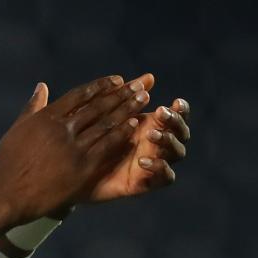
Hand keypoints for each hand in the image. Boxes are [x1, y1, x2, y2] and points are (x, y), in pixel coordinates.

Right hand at [0, 75, 150, 232]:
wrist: (7, 195)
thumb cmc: (8, 163)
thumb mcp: (16, 130)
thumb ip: (32, 107)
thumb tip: (41, 86)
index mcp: (46, 117)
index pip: (79, 95)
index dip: (101, 86)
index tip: (117, 80)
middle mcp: (62, 128)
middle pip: (97, 106)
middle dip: (120, 94)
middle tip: (139, 86)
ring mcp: (73, 148)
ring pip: (105, 123)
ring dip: (126, 110)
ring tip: (142, 100)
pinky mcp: (82, 168)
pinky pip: (107, 146)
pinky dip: (122, 134)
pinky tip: (134, 126)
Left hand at [79, 73, 188, 202]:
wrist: (75, 171)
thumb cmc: (92, 138)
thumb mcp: (108, 115)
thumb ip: (125, 96)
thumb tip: (148, 76)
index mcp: (152, 124)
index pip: (176, 114)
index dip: (181, 109)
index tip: (176, 101)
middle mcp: (158, 142)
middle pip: (182, 132)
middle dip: (175, 121)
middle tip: (160, 113)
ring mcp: (155, 161)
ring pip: (178, 152)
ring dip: (168, 141)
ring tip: (150, 134)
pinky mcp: (147, 181)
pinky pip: (165, 177)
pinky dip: (159, 168)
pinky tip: (143, 161)